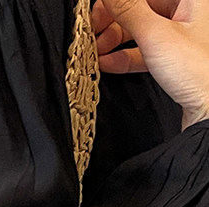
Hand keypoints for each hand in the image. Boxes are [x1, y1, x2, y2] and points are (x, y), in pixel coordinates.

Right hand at [90, 0, 208, 129]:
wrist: (208, 110)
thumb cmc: (199, 72)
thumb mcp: (156, 36)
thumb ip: (129, 9)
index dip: (116, 1)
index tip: (97, 10)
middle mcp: (185, 11)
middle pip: (139, 7)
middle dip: (113, 20)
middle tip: (94, 32)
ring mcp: (178, 34)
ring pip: (139, 29)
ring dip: (114, 40)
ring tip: (97, 50)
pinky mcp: (171, 57)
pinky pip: (143, 50)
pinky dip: (124, 56)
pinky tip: (107, 63)